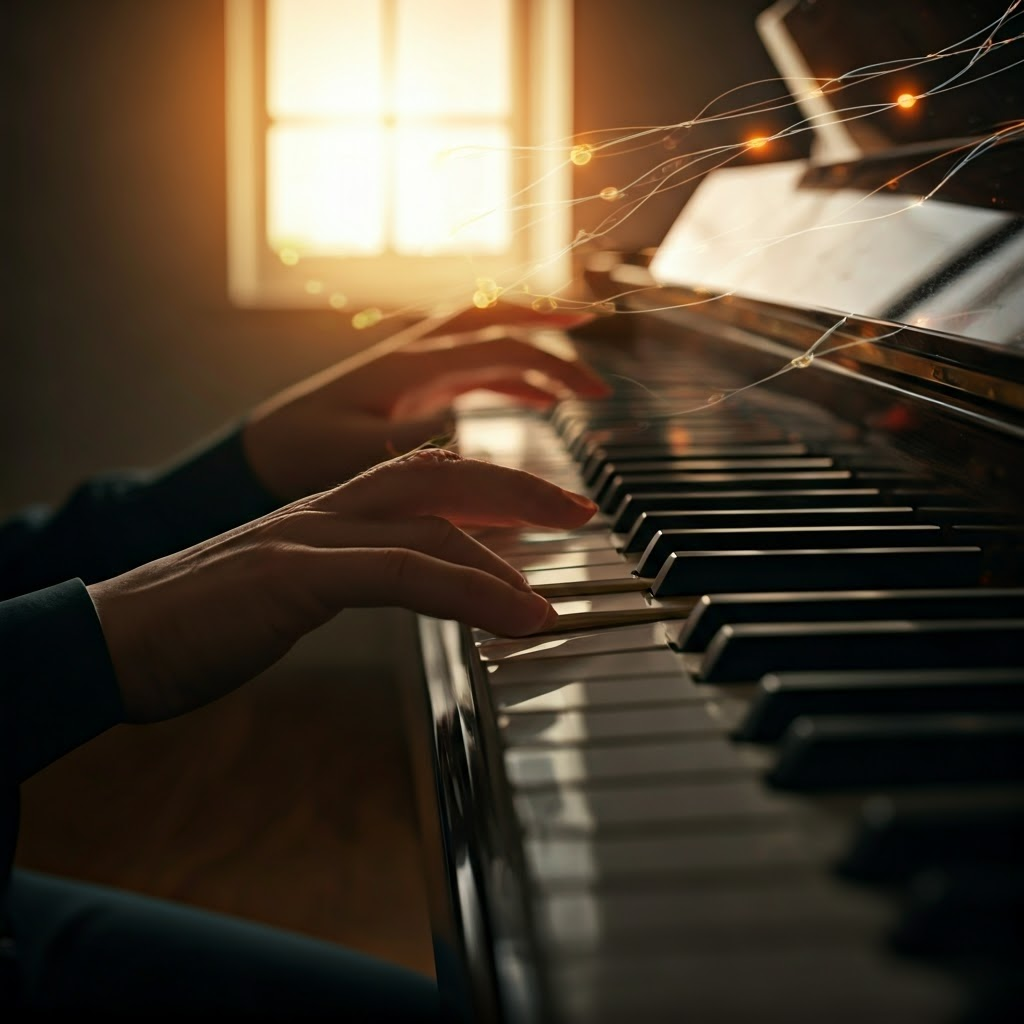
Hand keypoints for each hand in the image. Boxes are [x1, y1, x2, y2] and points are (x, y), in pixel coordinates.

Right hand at [88, 449, 596, 723]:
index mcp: (325, 512)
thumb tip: (399, 586)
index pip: (421, 479)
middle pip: (441, 475)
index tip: (539, 508)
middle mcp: (325, 510)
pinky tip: (520, 618)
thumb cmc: (198, 621)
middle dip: (518, 489)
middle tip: (578, 510)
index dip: (486, 487)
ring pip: (431, 519)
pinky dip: (472, 592)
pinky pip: (403, 574)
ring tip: (558, 591)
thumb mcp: (287, 591)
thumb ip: (346, 577)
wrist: (112, 638)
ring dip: (508, 550)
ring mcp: (310, 536)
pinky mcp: (296, 575)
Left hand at [241, 301, 609, 500]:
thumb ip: (407, 443)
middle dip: (549, 325)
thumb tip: (465, 431)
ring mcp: (415, 369)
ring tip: (576, 383)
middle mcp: (416, 355)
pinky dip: (512, 380)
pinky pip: (474, 371)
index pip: (498, 346)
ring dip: (535, 353)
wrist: (259, 455)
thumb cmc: (296, 454)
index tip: (592, 391)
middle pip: (496, 318)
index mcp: (409, 365)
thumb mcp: (351, 454)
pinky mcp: (412, 389)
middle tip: (596, 341)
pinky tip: (535, 401)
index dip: (552, 361)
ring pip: (487, 342)